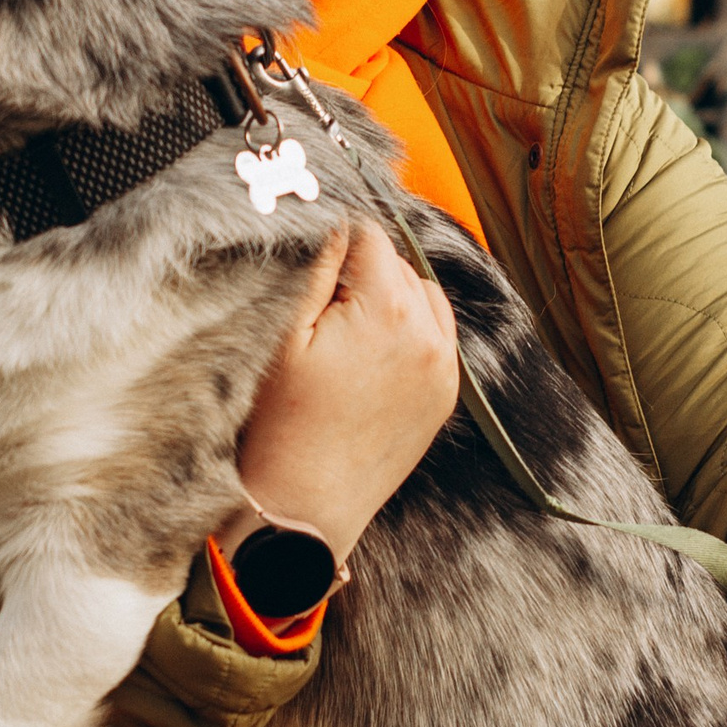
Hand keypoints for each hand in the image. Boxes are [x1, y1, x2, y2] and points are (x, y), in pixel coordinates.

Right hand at [228, 222, 457, 564]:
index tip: (313, 258)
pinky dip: (408, 332)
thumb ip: (317, 267)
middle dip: (362, 272)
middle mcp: (430, 337)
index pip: (372, 237)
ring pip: (423, 297)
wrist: (304, 509)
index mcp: (391, 312)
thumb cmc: (282, 426)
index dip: (336, 240)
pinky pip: (434, 338)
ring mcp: (444, 370)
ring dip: (390, 298)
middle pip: (399, 265)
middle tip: (319, 307)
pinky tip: (367, 355)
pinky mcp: (444, 397)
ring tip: (344, 330)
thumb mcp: (286, 334)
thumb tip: (334, 217)